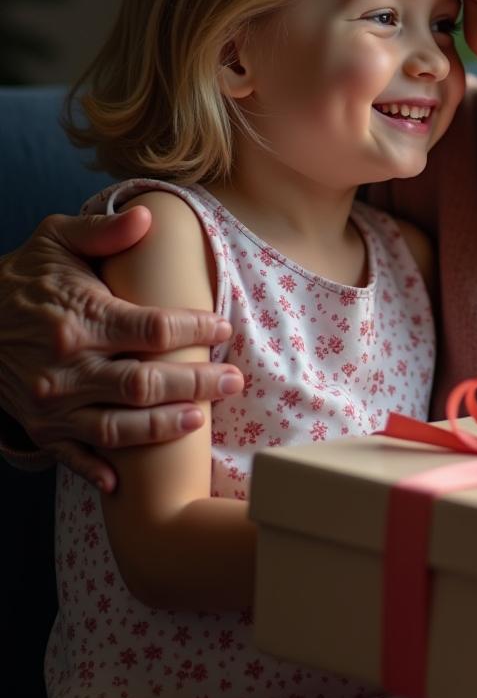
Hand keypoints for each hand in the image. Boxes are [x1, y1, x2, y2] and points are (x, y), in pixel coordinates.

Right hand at [0, 208, 238, 491]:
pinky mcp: (39, 428)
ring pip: (118, 427)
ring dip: (162, 428)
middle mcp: (66, 368)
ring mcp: (52, 404)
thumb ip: (103, 231)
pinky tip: (130, 481)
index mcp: (79, 319)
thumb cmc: (23, 277)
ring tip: (200, 420)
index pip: (151, 330)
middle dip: (195, 385)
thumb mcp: (57, 240)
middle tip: (232, 381)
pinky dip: (100, 469)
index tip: (222, 328)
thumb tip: (149, 216)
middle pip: (143, 385)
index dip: (194, 331)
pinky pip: (74, 456)